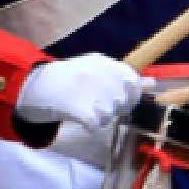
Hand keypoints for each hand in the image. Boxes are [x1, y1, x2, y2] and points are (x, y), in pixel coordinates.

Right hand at [13, 53, 141, 130]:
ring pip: (112, 114)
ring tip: (87, 109)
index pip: (132, 81)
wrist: (35, 86)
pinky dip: (92, 125)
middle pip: (124, 101)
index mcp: (103, 63)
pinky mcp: (75, 105)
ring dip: (103, 118)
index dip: (130, 94)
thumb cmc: (71, 79)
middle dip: (116, 109)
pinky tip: (84, 120)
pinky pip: (97, 123)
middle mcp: (96, 73)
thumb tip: (153, 83)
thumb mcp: (98, 71)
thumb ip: (125, 77)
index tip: (118, 97)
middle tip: (96, 104)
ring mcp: (85, 89)